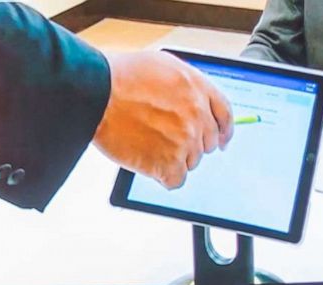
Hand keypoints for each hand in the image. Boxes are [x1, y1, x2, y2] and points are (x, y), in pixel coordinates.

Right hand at [93, 50, 232, 190]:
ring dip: (173, 158)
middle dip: (190, 143)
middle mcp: (196, 115)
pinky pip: (176, 180)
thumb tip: (194, 103)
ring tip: (149, 146)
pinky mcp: (168, 163)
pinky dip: (164, 176)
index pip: (224, 115)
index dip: (223, 131)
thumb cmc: (121, 76)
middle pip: (207, 143)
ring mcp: (184, 140)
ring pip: (191, 162)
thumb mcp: (164, 66)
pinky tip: (150, 164)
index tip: (222, 141)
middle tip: (166, 141)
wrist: (97, 92)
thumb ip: (185, 86)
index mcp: (198, 88)